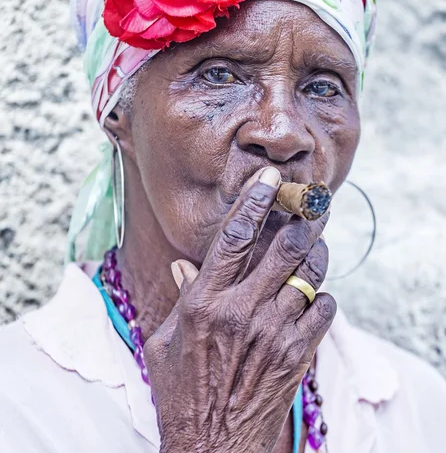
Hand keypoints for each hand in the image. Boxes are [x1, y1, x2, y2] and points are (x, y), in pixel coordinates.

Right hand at [144, 167, 335, 452]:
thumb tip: (185, 264)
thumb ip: (179, 297)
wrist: (213, 447)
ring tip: (314, 244)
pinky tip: (312, 296)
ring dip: (316, 252)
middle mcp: (242, 310)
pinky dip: (323, 295)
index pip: (234, 236)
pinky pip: (325, 308)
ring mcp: (274, 332)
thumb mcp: (163, 342)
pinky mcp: (298, 354)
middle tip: (311, 203)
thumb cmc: (182, 393)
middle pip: (284, 246)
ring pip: (309, 272)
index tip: (271, 177)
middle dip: (303, 217)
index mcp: (204, 302)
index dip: (255, 200)